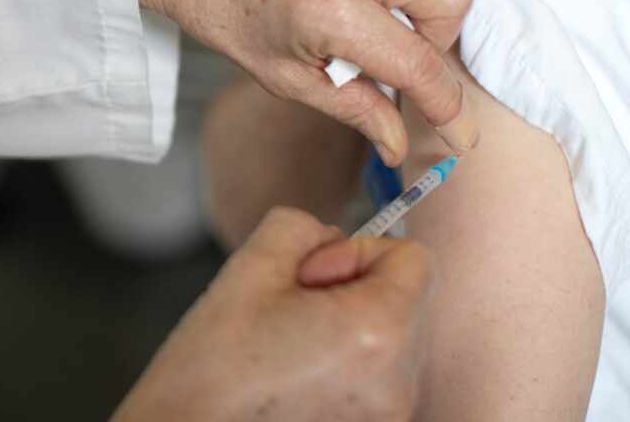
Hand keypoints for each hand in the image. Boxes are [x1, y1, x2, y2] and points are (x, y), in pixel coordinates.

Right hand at [114, 208, 434, 421]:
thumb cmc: (212, 364)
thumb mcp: (252, 264)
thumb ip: (304, 226)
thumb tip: (335, 238)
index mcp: (378, 330)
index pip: (416, 258)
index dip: (360, 252)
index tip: (313, 276)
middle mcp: (399, 381)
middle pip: (406, 298)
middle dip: (354, 289)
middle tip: (291, 311)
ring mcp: (391, 415)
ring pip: (393, 336)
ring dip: (351, 326)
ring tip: (290, 346)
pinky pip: (380, 375)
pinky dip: (347, 364)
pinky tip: (297, 375)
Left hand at [138, 0, 480, 165]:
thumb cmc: (230, 15)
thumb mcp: (284, 76)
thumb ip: (351, 107)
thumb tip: (397, 144)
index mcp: (332, 9)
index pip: (420, 63)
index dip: (446, 107)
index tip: (454, 130)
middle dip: (441, 35)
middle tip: (401, 48)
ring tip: (405, 4)